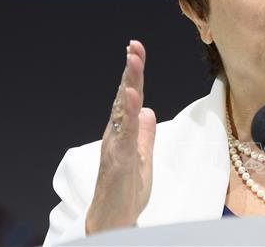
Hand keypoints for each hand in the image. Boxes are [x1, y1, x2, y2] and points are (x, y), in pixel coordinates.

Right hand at [86, 40, 156, 234]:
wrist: (115, 219)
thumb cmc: (127, 191)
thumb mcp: (143, 156)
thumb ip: (145, 133)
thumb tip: (149, 110)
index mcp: (123, 131)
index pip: (131, 97)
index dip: (134, 73)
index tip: (137, 50)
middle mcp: (116, 133)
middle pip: (124, 96)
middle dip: (130, 70)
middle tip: (134, 46)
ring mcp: (116, 145)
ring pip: (122, 109)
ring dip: (129, 84)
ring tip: (133, 61)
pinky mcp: (119, 159)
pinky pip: (125, 133)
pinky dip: (129, 114)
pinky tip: (135, 97)